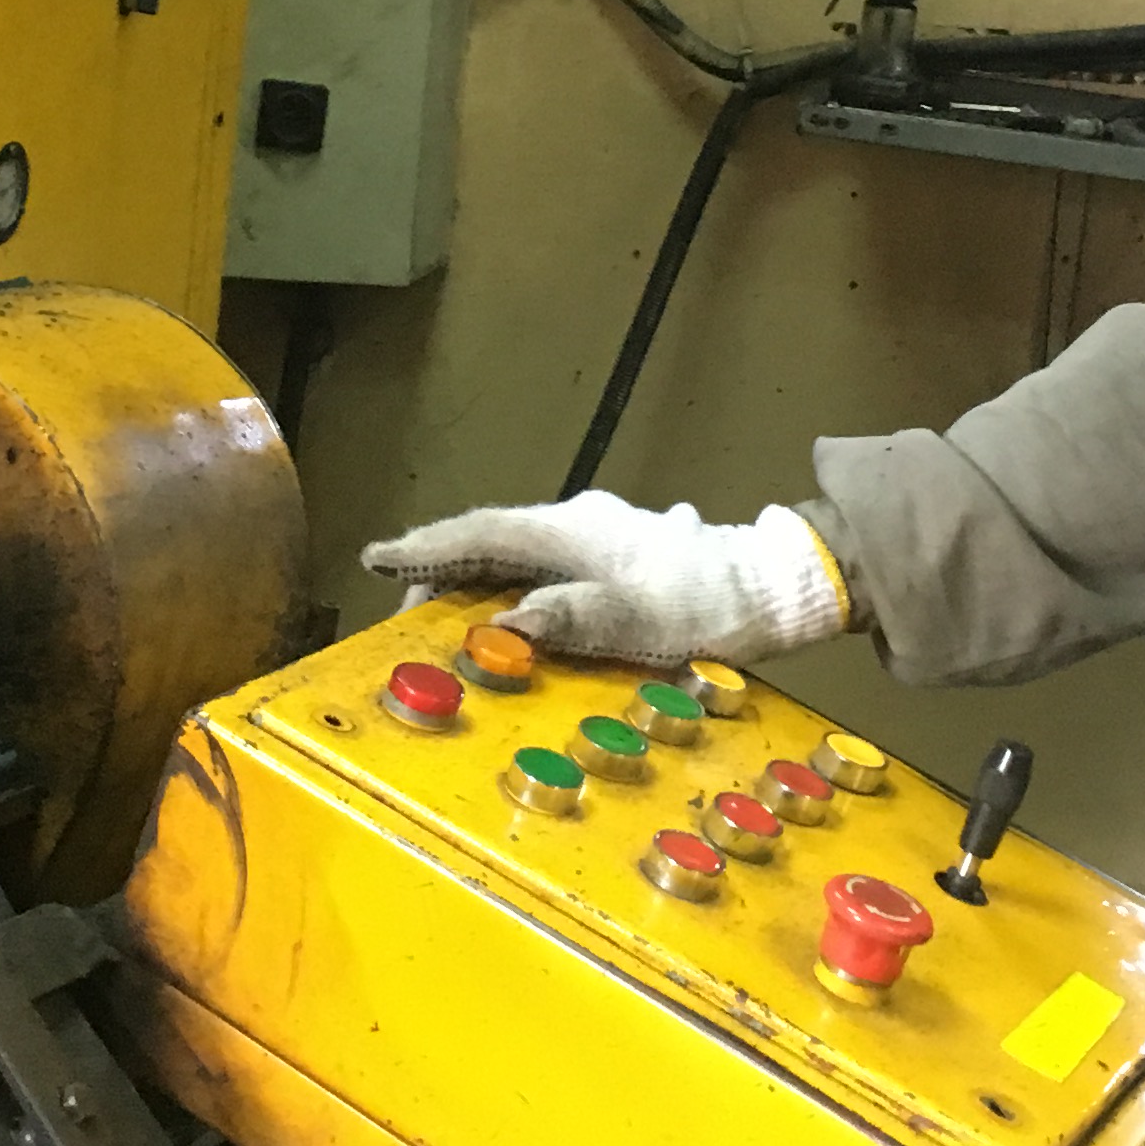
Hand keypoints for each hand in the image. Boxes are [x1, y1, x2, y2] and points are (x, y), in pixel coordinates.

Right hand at [357, 489, 851, 666]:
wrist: (769, 585)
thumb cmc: (702, 604)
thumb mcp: (636, 621)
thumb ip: (568, 621)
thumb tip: (506, 625)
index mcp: (571, 529)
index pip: (480, 532)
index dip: (425, 549)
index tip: (375, 559)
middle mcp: (577, 520)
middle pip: (491, 537)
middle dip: (441, 567)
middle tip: (402, 606)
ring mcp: (598, 531)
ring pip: (517, 547)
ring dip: (475, 574)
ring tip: (442, 611)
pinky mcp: (616, 549)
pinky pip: (542, 558)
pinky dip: (511, 579)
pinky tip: (510, 607)